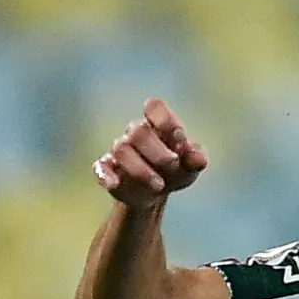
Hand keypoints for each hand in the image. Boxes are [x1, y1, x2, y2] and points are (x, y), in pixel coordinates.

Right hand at [94, 97, 208, 208]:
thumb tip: (199, 159)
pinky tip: (114, 184)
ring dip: (141, 170)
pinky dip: (106, 175)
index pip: (154, 107)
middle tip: (173, 167)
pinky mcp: (107, 170)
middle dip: (159, 154)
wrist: (156, 191)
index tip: (178, 138)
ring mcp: (120, 151)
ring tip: (159, 186)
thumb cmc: (175, 169)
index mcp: (157, 125)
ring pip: (121, 149)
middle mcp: (135, 134)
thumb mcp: (191, 166)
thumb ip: (196, 159)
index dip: (165, 120)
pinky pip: (100, 168)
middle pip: (138, 132)